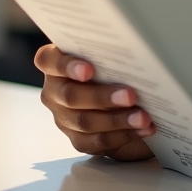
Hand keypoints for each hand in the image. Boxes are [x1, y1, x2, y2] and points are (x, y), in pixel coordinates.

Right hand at [34, 45, 156, 160]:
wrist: (117, 89)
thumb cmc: (108, 63)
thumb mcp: (103, 53)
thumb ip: (105, 52)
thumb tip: (131, 50)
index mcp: (53, 63)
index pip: (48, 61)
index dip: (66, 66)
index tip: (89, 71)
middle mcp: (54, 91)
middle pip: (70, 96)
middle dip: (102, 97)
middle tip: (130, 95)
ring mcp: (64, 117)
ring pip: (85, 122)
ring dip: (118, 120)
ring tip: (142, 117)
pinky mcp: (78, 139)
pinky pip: (98, 141)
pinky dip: (124, 134)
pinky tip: (142, 128)